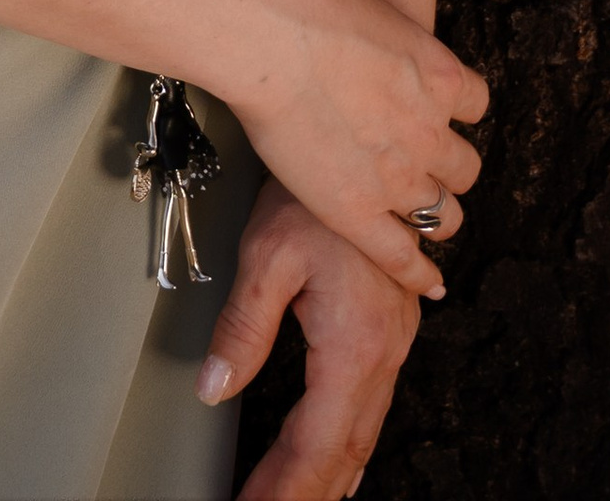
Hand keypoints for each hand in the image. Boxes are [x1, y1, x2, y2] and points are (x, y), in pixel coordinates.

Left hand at [197, 179, 421, 497]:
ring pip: (362, 432)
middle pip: (342, 450)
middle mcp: (384, 353)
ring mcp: (395, 342)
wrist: (369, 144)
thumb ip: (243, 328)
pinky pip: (373, 405)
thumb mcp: (267, 253)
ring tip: (293, 500)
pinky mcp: (394, 328)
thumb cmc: (313, 191)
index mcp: (355, 345)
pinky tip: (340, 462)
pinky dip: (350, 443)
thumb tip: (214, 388)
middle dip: (303, 492)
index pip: (314, 444)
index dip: (282, 487)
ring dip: (327, 475)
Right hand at [225, 0, 483, 293]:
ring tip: (420, 218)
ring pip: (444, 215)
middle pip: (465, 167)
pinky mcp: (359, 213)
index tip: (435, 115)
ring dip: (434, 215)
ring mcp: (399, 177)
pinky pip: (403, 256)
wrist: (273, 37)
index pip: (474, 104)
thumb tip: (352, 19)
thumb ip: (371, 25)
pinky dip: (417, 272)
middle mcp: (430, 131)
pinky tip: (424, 282)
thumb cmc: (304, 1)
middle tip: (422, 169)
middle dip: (445, 168)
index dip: (452, 112)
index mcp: (438, 75)